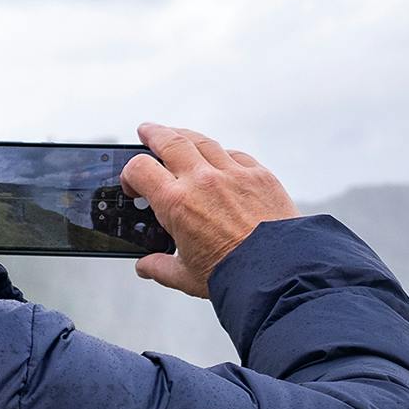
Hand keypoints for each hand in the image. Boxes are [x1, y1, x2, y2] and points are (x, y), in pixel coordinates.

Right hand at [122, 122, 296, 297]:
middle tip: (146, 132)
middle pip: (169, 141)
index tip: (134, 184)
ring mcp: (233, 174)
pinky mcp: (260, 175)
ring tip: (178, 136)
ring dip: (185, 137)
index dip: (130, 174)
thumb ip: (160, 267)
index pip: (140, 169)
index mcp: (176, 203)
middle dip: (153, 134)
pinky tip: (220, 160)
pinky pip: (236, 156)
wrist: (279, 273)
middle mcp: (202, 180)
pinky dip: (223, 155)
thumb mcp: (186, 276)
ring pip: (203, 142)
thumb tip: (145, 266)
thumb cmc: (233, 276)